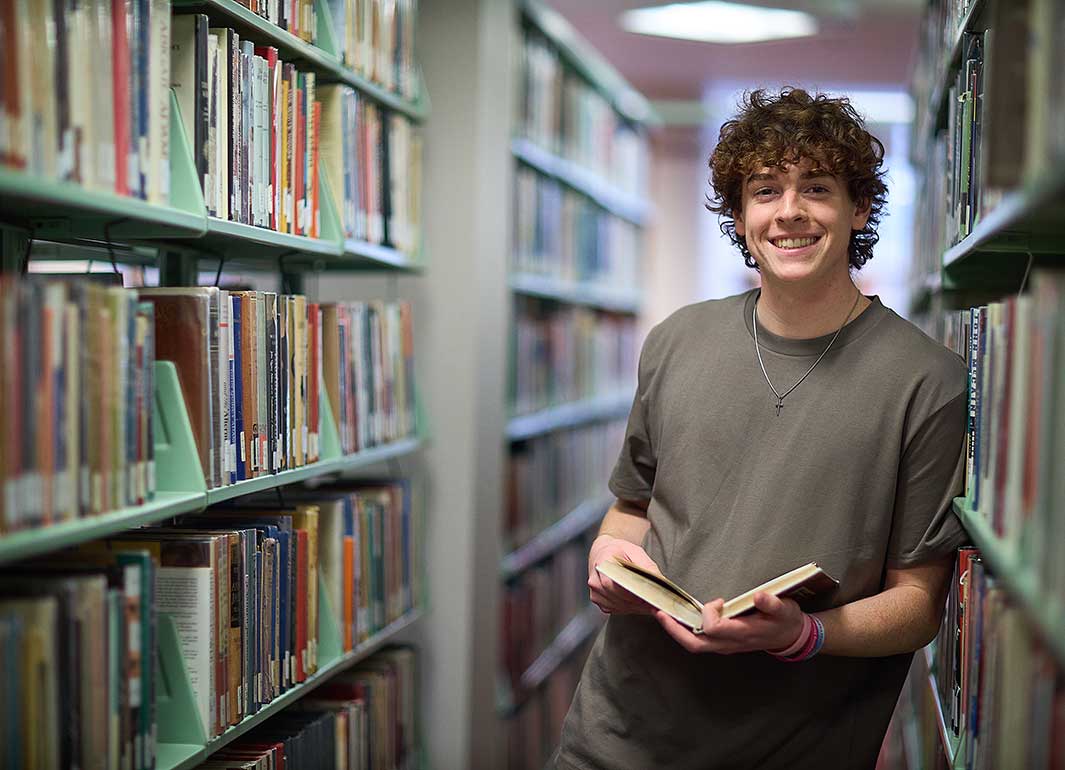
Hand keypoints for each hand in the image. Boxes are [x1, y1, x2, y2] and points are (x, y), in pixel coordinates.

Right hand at [587, 534, 661, 615]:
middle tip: (654, 604)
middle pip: (616, 597)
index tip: (645, 597)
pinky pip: (614, 609)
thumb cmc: (620, 551)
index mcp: (602, 562)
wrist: (604, 552)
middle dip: (636, 602)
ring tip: (648, 604)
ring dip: (634, 607)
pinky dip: (628, 609)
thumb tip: (661, 581)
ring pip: (617, 605)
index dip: (630, 593)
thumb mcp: (636, 552)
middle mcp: (595, 579)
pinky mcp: (598, 600)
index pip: (613, 583)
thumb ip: (647, 567)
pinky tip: (638, 605)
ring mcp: (595, 592)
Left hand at [654, 591, 805, 654]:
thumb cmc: (786, 621)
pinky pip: (700, 642)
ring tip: (664, 615)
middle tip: (660, 614)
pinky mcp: (724, 644)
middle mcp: (731, 643)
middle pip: (695, 644)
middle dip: (675, 630)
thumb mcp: (785, 609)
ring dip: (677, 631)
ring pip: (695, 645)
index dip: (710, 613)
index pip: (714, 628)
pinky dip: (686, 631)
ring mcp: (726, 646)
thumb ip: (772, 604)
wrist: (791, 637)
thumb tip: (759, 596)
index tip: (719, 601)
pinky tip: (681, 618)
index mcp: (744, 634)